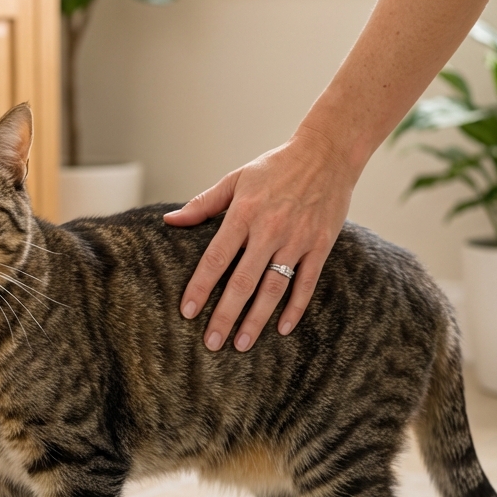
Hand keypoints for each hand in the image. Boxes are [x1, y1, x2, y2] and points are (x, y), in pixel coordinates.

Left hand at [164, 128, 355, 351]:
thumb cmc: (276, 167)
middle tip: (212, 343)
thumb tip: (170, 220)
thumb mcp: (236, 179)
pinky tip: (282, 329)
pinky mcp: (321, 246)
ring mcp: (297, 240)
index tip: (188, 312)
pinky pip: (306, 283)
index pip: (216, 257)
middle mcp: (270, 229)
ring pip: (273, 288)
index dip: (201, 286)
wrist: (327, 153)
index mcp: (244, 213)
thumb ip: (203, 203)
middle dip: (226, 315)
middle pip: (243, 281)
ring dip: (257, 319)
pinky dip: (295, 308)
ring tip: (242, 343)